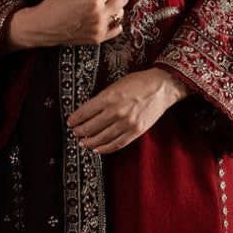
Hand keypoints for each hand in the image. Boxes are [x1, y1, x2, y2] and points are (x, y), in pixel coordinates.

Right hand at [10, 0, 126, 48]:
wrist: (43, 26)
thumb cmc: (55, 5)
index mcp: (94, 0)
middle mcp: (99, 15)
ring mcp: (100, 28)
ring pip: (121, 13)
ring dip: (114, 6)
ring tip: (100, 5)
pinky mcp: (98, 38)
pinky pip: (117, 29)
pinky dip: (113, 22)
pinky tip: (103, 17)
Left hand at [67, 68, 186, 154]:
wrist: (161, 87)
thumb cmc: (138, 83)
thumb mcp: (116, 85)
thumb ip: (102, 98)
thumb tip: (88, 112)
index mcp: (108, 97)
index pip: (85, 112)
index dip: (75, 119)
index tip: (70, 122)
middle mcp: (116, 112)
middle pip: (90, 128)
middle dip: (80, 132)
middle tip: (75, 133)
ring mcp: (126, 123)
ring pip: (102, 138)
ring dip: (90, 143)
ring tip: (83, 143)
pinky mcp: (136, 131)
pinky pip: (117, 144)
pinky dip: (105, 149)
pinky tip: (98, 149)